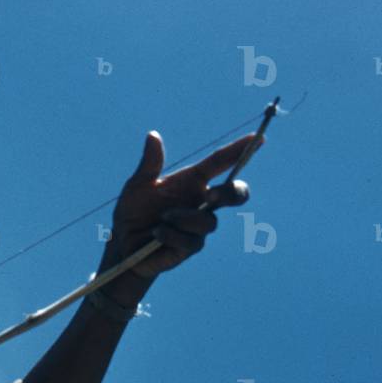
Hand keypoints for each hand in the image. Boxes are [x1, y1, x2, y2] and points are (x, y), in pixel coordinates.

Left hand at [98, 130, 261, 304]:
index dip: (239, 150)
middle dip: (231, 193)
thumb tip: (153, 135)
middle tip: (211, 195)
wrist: (123, 245)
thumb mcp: (137, 186)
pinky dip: (171, 235)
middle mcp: (200, 202)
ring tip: (161, 219)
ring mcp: (198, 226)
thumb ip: (149, 164)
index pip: (220, 163)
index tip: (259, 139)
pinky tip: (156, 234)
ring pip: (209, 221)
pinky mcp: (191, 247)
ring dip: (184, 218)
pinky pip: (192, 241)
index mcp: (191, 181)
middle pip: (235, 194)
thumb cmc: (132, 213)